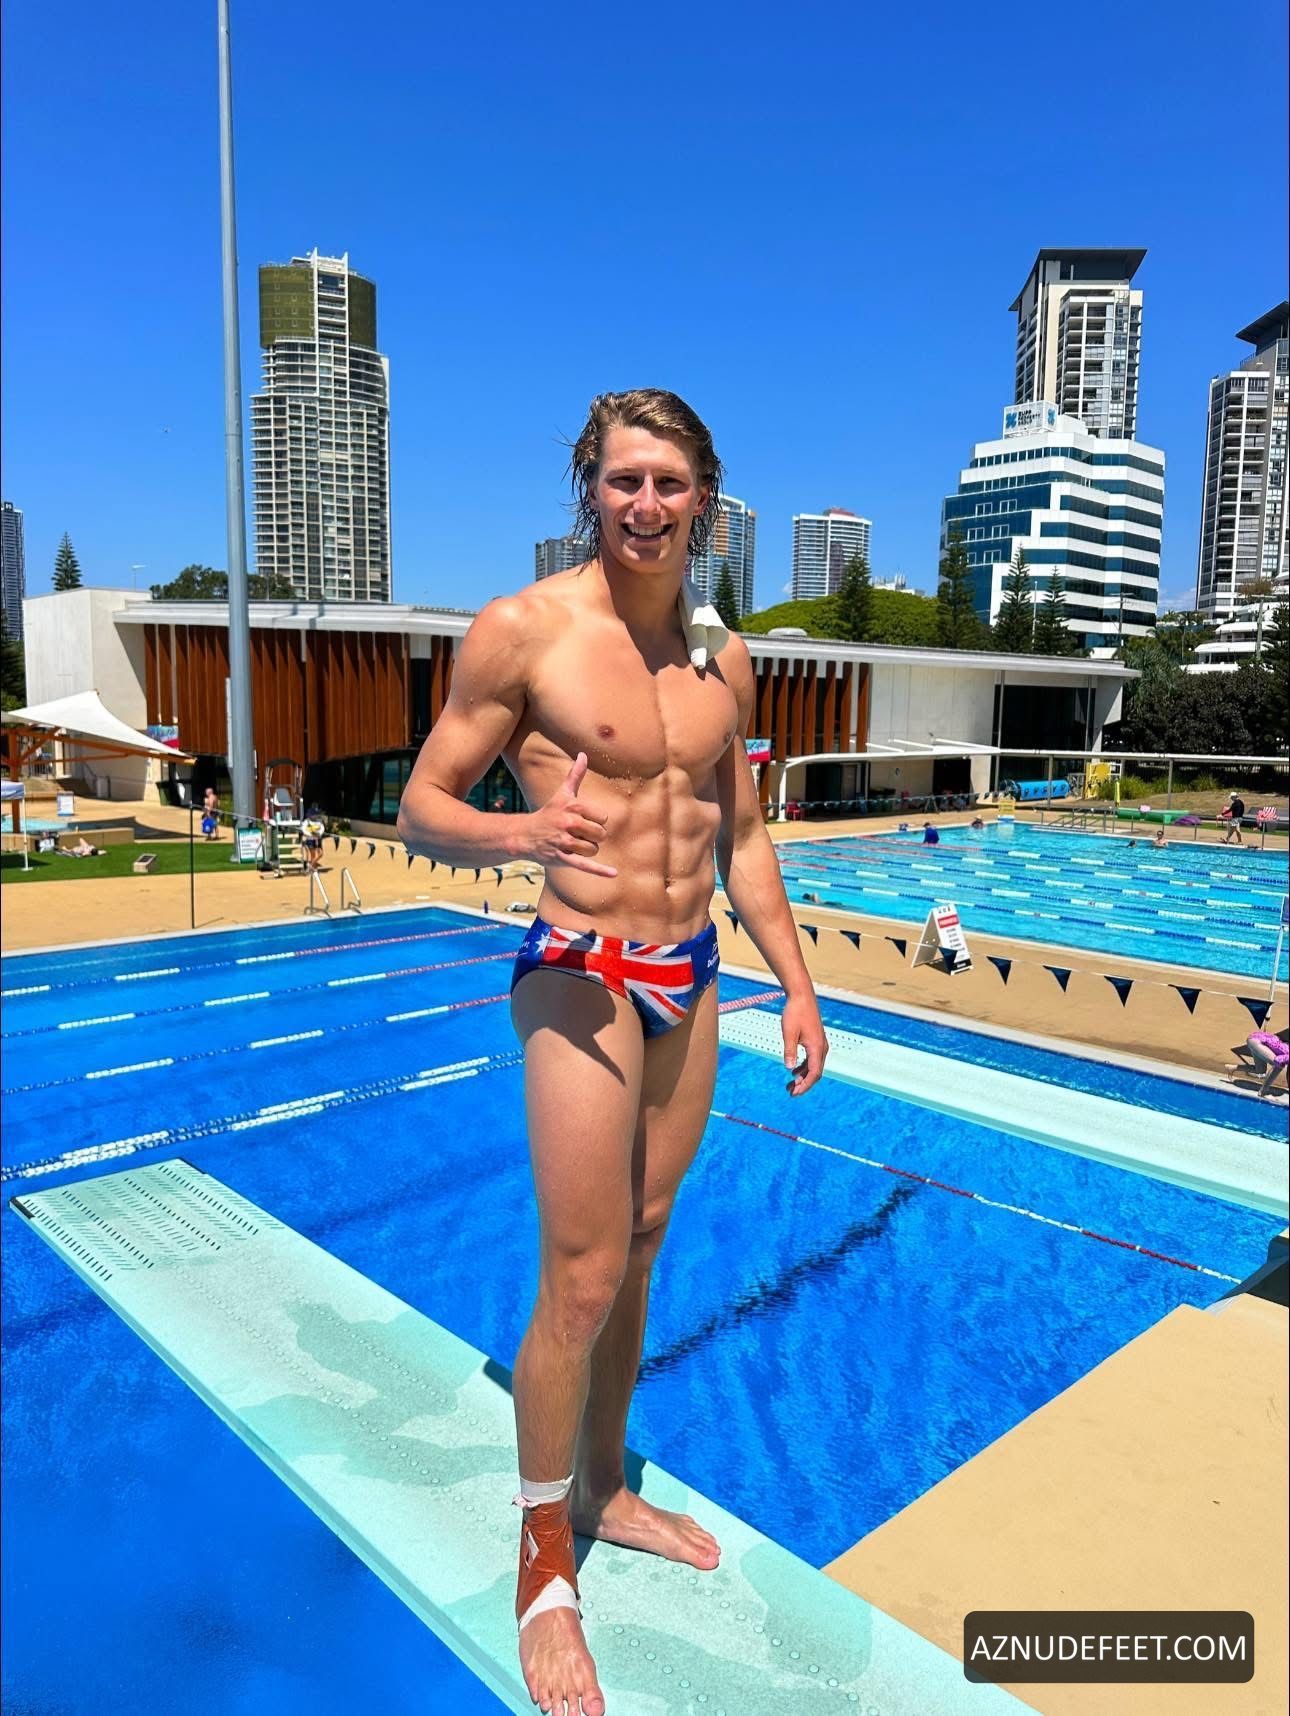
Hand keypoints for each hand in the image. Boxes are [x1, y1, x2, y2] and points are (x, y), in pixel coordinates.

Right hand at [522, 753, 616, 877]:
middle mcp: (569, 823)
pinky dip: (600, 871)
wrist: (526, 835)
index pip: (603, 818)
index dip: (595, 821)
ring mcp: (565, 842)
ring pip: (593, 850)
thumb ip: (575, 775)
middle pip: (600, 835)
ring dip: (586, 850)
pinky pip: (585, 865)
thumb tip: (583, 754)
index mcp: (573, 807)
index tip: (581, 821)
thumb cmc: (548, 814)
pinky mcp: (563, 858)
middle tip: (576, 834)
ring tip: (571, 845)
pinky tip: (614, 873)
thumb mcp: (562, 794)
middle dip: (592, 837)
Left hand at [782, 991, 826, 1096]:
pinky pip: (813, 1058)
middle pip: (815, 1072)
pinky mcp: (816, 1039)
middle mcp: (822, 1047)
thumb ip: (789, 1051)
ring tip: (790, 1084)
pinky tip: (794, 1070)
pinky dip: (804, 1067)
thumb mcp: (788, 1033)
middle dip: (804, 1084)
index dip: (805, 1086)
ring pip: (814, 1066)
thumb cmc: (795, 1012)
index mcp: (817, 1047)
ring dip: (803, 1076)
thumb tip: (789, 1068)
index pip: (814, 1074)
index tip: (794, 1093)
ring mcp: (820, 1043)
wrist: (802, 995)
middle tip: (790, 1092)